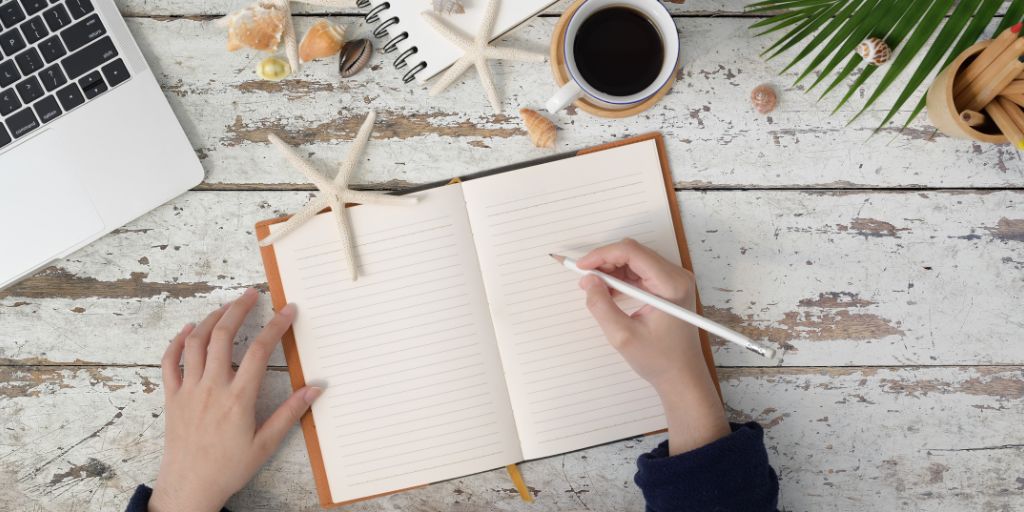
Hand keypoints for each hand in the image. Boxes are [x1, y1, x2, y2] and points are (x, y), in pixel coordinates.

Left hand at [150, 289, 321, 511]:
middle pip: (223, 336)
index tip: (288, 311)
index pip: (259, 351)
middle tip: (252, 295)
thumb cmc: (228, 468)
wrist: (189, 487)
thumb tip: (314, 389)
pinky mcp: (172, 397)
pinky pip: (170, 361)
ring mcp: (188, 390)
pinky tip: (189, 330)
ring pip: (196, 342)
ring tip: (226, 307)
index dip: (276, 326)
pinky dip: (177, 341)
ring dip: (211, 318)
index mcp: (238, 398)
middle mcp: (212, 388)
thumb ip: (290, 413)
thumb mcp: (266, 444)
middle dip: (239, 309)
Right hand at [577, 239, 728, 454]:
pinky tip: (609, 295)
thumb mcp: (622, 336)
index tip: (581, 266)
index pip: (632, 252)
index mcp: (671, 284)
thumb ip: (601, 306)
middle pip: (633, 253)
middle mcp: (676, 276)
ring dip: (611, 271)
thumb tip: (588, 281)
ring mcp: (673, 280)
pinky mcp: (667, 287)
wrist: (681, 375)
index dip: (602, 255)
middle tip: (585, 279)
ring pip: (634, 261)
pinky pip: (639, 272)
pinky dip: (620, 279)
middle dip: (605, 262)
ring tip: (595, 290)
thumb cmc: (660, 360)